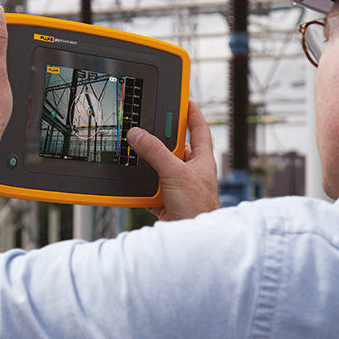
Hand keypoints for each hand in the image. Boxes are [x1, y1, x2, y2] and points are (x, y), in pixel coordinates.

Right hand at [127, 99, 218, 220]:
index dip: (191, 112)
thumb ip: (156, 153)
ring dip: (148, 167)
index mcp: (202, 159)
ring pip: (158, 167)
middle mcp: (191, 170)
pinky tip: (135, 185)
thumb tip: (139, 135)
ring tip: (137, 160)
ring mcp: (178, 185)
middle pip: (173, 147)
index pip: (199, 127)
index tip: (182, 99)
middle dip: (159, 141)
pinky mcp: (166, 200)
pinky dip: (141, 187)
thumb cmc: (199, 209)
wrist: (193, 240)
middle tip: (145, 129)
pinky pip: (149, 187)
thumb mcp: (176, 173)